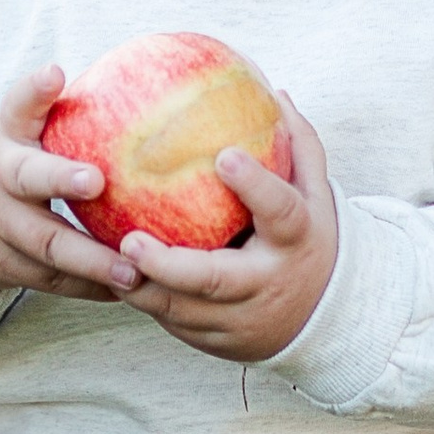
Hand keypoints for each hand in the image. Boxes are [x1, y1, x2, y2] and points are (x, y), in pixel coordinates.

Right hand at [0, 66, 140, 298]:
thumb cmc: (14, 157)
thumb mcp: (24, 129)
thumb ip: (69, 111)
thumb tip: (163, 79)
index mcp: (9, 137)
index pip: (16, 105)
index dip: (34, 90)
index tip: (55, 72)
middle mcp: (3, 179)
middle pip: (27, 178)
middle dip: (60, 178)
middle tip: (96, 181)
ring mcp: (3, 226)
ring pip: (46, 244)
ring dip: (91, 259)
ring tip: (133, 270)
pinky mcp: (9, 266)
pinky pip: (55, 280)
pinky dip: (93, 287)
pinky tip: (134, 291)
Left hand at [111, 96, 336, 364]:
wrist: (328, 319)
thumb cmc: (309, 239)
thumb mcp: (316, 194)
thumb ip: (299, 146)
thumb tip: (277, 92)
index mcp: (295, 240)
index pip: (280, 212)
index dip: (255, 185)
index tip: (225, 156)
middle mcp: (267, 284)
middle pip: (214, 280)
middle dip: (169, 265)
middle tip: (129, 240)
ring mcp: (241, 320)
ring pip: (183, 311)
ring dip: (142, 288)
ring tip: (105, 259)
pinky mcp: (218, 341)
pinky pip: (174, 323)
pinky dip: (144, 301)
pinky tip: (112, 275)